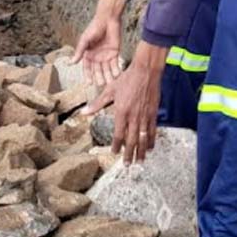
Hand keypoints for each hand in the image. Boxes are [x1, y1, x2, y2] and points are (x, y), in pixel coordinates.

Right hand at [73, 0, 126, 86]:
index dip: (88, 76)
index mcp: (88, 54)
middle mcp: (96, 57)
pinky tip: (117, 75)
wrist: (107, 20)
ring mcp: (106, 55)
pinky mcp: (115, 53)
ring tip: (110, 82)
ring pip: (107, 69)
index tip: (89, 84)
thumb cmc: (94, 28)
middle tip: (101, 84)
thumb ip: (79, 51)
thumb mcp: (85, 40)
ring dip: (108, 76)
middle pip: (98, 70)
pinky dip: (116, 69)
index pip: (87, 68)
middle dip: (99, 77)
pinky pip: (115, 64)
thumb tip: (70, 63)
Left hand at [82, 42, 165, 164]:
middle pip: (131, 140)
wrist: (145, 71)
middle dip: (129, 154)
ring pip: (143, 138)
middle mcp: (133, 116)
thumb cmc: (127, 79)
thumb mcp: (109, 90)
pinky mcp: (153, 113)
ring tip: (139, 161)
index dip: (116, 145)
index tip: (114, 152)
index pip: (118, 134)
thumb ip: (97, 104)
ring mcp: (144, 116)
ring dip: (141, 151)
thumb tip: (83, 112)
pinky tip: (150, 147)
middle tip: (127, 164)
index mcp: (121, 112)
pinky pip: (152, 130)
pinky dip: (151, 140)